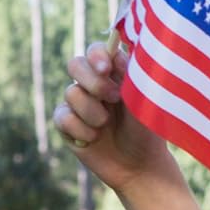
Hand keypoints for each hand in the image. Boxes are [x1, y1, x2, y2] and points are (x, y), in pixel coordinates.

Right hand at [53, 40, 174, 195]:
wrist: (140, 167)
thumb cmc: (147, 131)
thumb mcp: (144, 99)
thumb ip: (130, 70)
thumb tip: (115, 42)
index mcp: (113, 74)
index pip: (95, 51)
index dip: (96, 56)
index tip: (106, 68)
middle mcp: (93, 85)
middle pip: (75, 65)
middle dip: (93, 82)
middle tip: (113, 99)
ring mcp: (79, 105)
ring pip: (71, 93)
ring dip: (91, 111)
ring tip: (107, 125)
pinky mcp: (68, 125)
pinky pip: (62, 116)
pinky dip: (80, 129)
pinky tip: (94, 139)